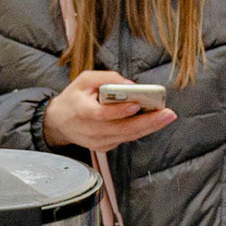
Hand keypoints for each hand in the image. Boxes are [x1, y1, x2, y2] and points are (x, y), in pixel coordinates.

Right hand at [44, 73, 176, 156]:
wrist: (59, 122)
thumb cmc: (74, 98)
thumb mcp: (84, 79)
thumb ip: (106, 78)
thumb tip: (130, 85)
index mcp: (82, 112)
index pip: (101, 114)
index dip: (119, 111)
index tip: (136, 104)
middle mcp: (90, 131)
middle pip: (122, 129)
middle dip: (148, 121)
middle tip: (167, 113)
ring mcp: (98, 142)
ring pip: (128, 136)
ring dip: (150, 127)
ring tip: (167, 116)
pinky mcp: (104, 147)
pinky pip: (126, 138)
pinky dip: (141, 130)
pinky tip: (154, 121)